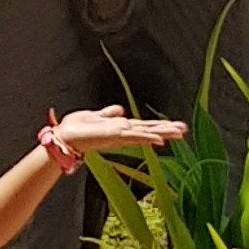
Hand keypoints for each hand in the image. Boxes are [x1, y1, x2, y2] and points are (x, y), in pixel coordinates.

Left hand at [41, 109, 185, 170]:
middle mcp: (123, 133)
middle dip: (167, 130)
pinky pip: (134, 136)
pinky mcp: (113, 136)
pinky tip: (158, 139)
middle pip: (149, 130)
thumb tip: (119, 110)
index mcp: (120, 128)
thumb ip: (108, 114)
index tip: (176, 126)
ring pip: (146, 133)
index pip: (145, 126)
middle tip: (184, 130)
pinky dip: (146, 137)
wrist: (65, 138)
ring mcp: (120, 136)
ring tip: (178, 133)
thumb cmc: (77, 129)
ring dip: (162, 132)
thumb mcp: (96, 117)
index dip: (160, 125)